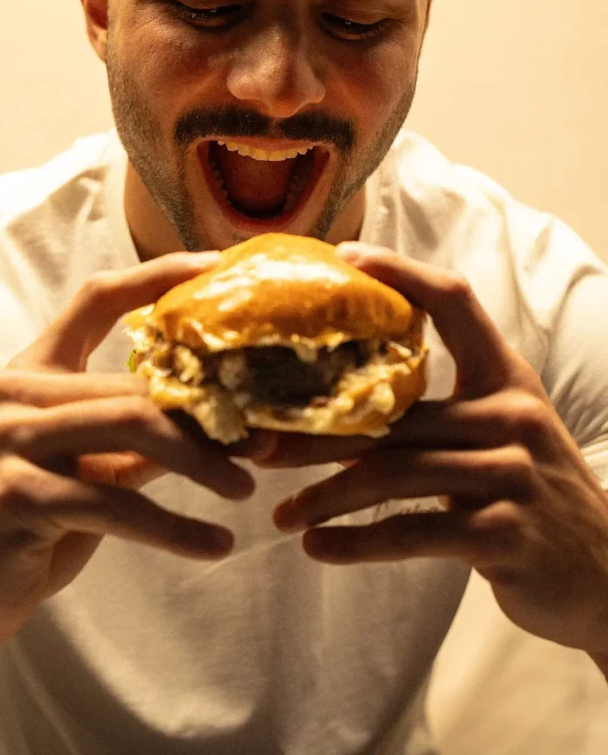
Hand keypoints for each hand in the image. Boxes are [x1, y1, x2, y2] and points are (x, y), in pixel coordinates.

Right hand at [0, 251, 262, 658]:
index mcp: (32, 371)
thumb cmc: (34, 522)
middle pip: (134, 382)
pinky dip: (173, 527)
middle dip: (208, 414)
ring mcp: (9, 440)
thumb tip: (229, 421)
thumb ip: (142, 437)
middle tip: (263, 441)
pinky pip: (115, 502)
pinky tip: (213, 544)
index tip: (217, 267)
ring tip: (245, 486)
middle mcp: (14, 393)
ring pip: (132, 428)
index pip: (97, 299)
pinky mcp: (15, 494)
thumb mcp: (91, 468)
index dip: (158, 276)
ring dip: (200, 463)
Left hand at [261, 242, 607, 655]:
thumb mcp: (501, 432)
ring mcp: (510, 474)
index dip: (403, 273)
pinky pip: (410, 531)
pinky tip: (317, 547)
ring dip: (324, 496)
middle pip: (392, 412)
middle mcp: (510, 415)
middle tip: (257, 441)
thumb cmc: (532, 492)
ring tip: (280, 513)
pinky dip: (356, 542)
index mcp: (506, 378)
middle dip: (315, 432)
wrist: (602, 572)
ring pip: (392, 472)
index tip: (346, 257)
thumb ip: (442, 411)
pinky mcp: (502, 533)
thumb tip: (342, 401)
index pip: (456, 302)